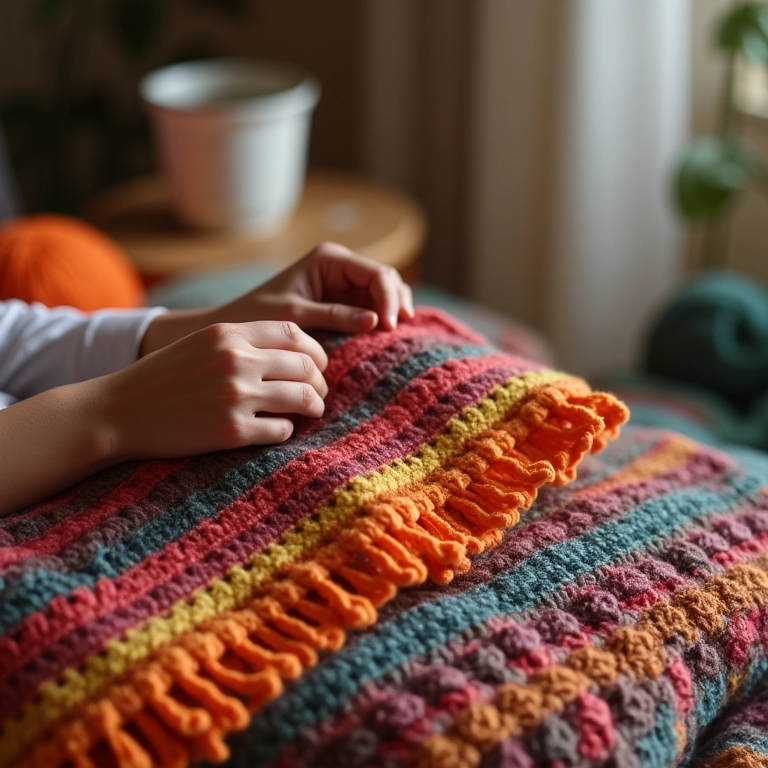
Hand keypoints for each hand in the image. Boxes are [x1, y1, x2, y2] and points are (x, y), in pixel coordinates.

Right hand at [101, 320, 327, 459]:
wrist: (118, 411)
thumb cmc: (163, 376)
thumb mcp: (202, 343)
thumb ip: (244, 341)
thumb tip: (297, 353)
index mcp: (229, 333)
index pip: (296, 334)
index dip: (316, 351)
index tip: (317, 365)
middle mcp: (236, 360)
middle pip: (306, 367)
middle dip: (320, 383)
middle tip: (318, 394)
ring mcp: (236, 396)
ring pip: (303, 399)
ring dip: (314, 407)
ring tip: (312, 412)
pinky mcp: (232, 431)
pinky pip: (282, 430)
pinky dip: (286, 430)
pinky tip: (277, 429)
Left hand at [214, 241, 414, 332]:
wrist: (237, 324)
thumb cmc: (258, 314)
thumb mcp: (296, 314)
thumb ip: (336, 315)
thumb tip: (376, 322)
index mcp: (329, 259)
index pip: (376, 273)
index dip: (388, 297)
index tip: (388, 326)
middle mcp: (340, 267)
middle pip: (386, 279)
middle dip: (396, 302)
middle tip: (398, 330)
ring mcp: (344, 284)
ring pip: (384, 292)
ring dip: (394, 309)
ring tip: (397, 333)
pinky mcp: (343, 303)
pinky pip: (373, 307)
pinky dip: (383, 318)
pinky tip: (387, 334)